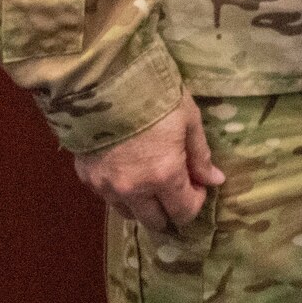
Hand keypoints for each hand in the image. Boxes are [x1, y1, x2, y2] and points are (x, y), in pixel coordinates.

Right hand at [73, 96, 224, 233]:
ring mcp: (106, 186)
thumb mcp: (188, 120)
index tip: (198, 184)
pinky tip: (128, 169)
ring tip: (151, 179)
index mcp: (163, 177)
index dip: (196, 202)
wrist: (103, 81)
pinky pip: (108, 196)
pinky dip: (121, 191)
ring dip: (144, 204)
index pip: (183, 212)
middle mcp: (133, 190)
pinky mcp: (86, 177)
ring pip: (128, 213)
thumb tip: (215, 180)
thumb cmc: (154, 96)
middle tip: (176, 185)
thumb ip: (200, 156)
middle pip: (154, 221)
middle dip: (170, 210)